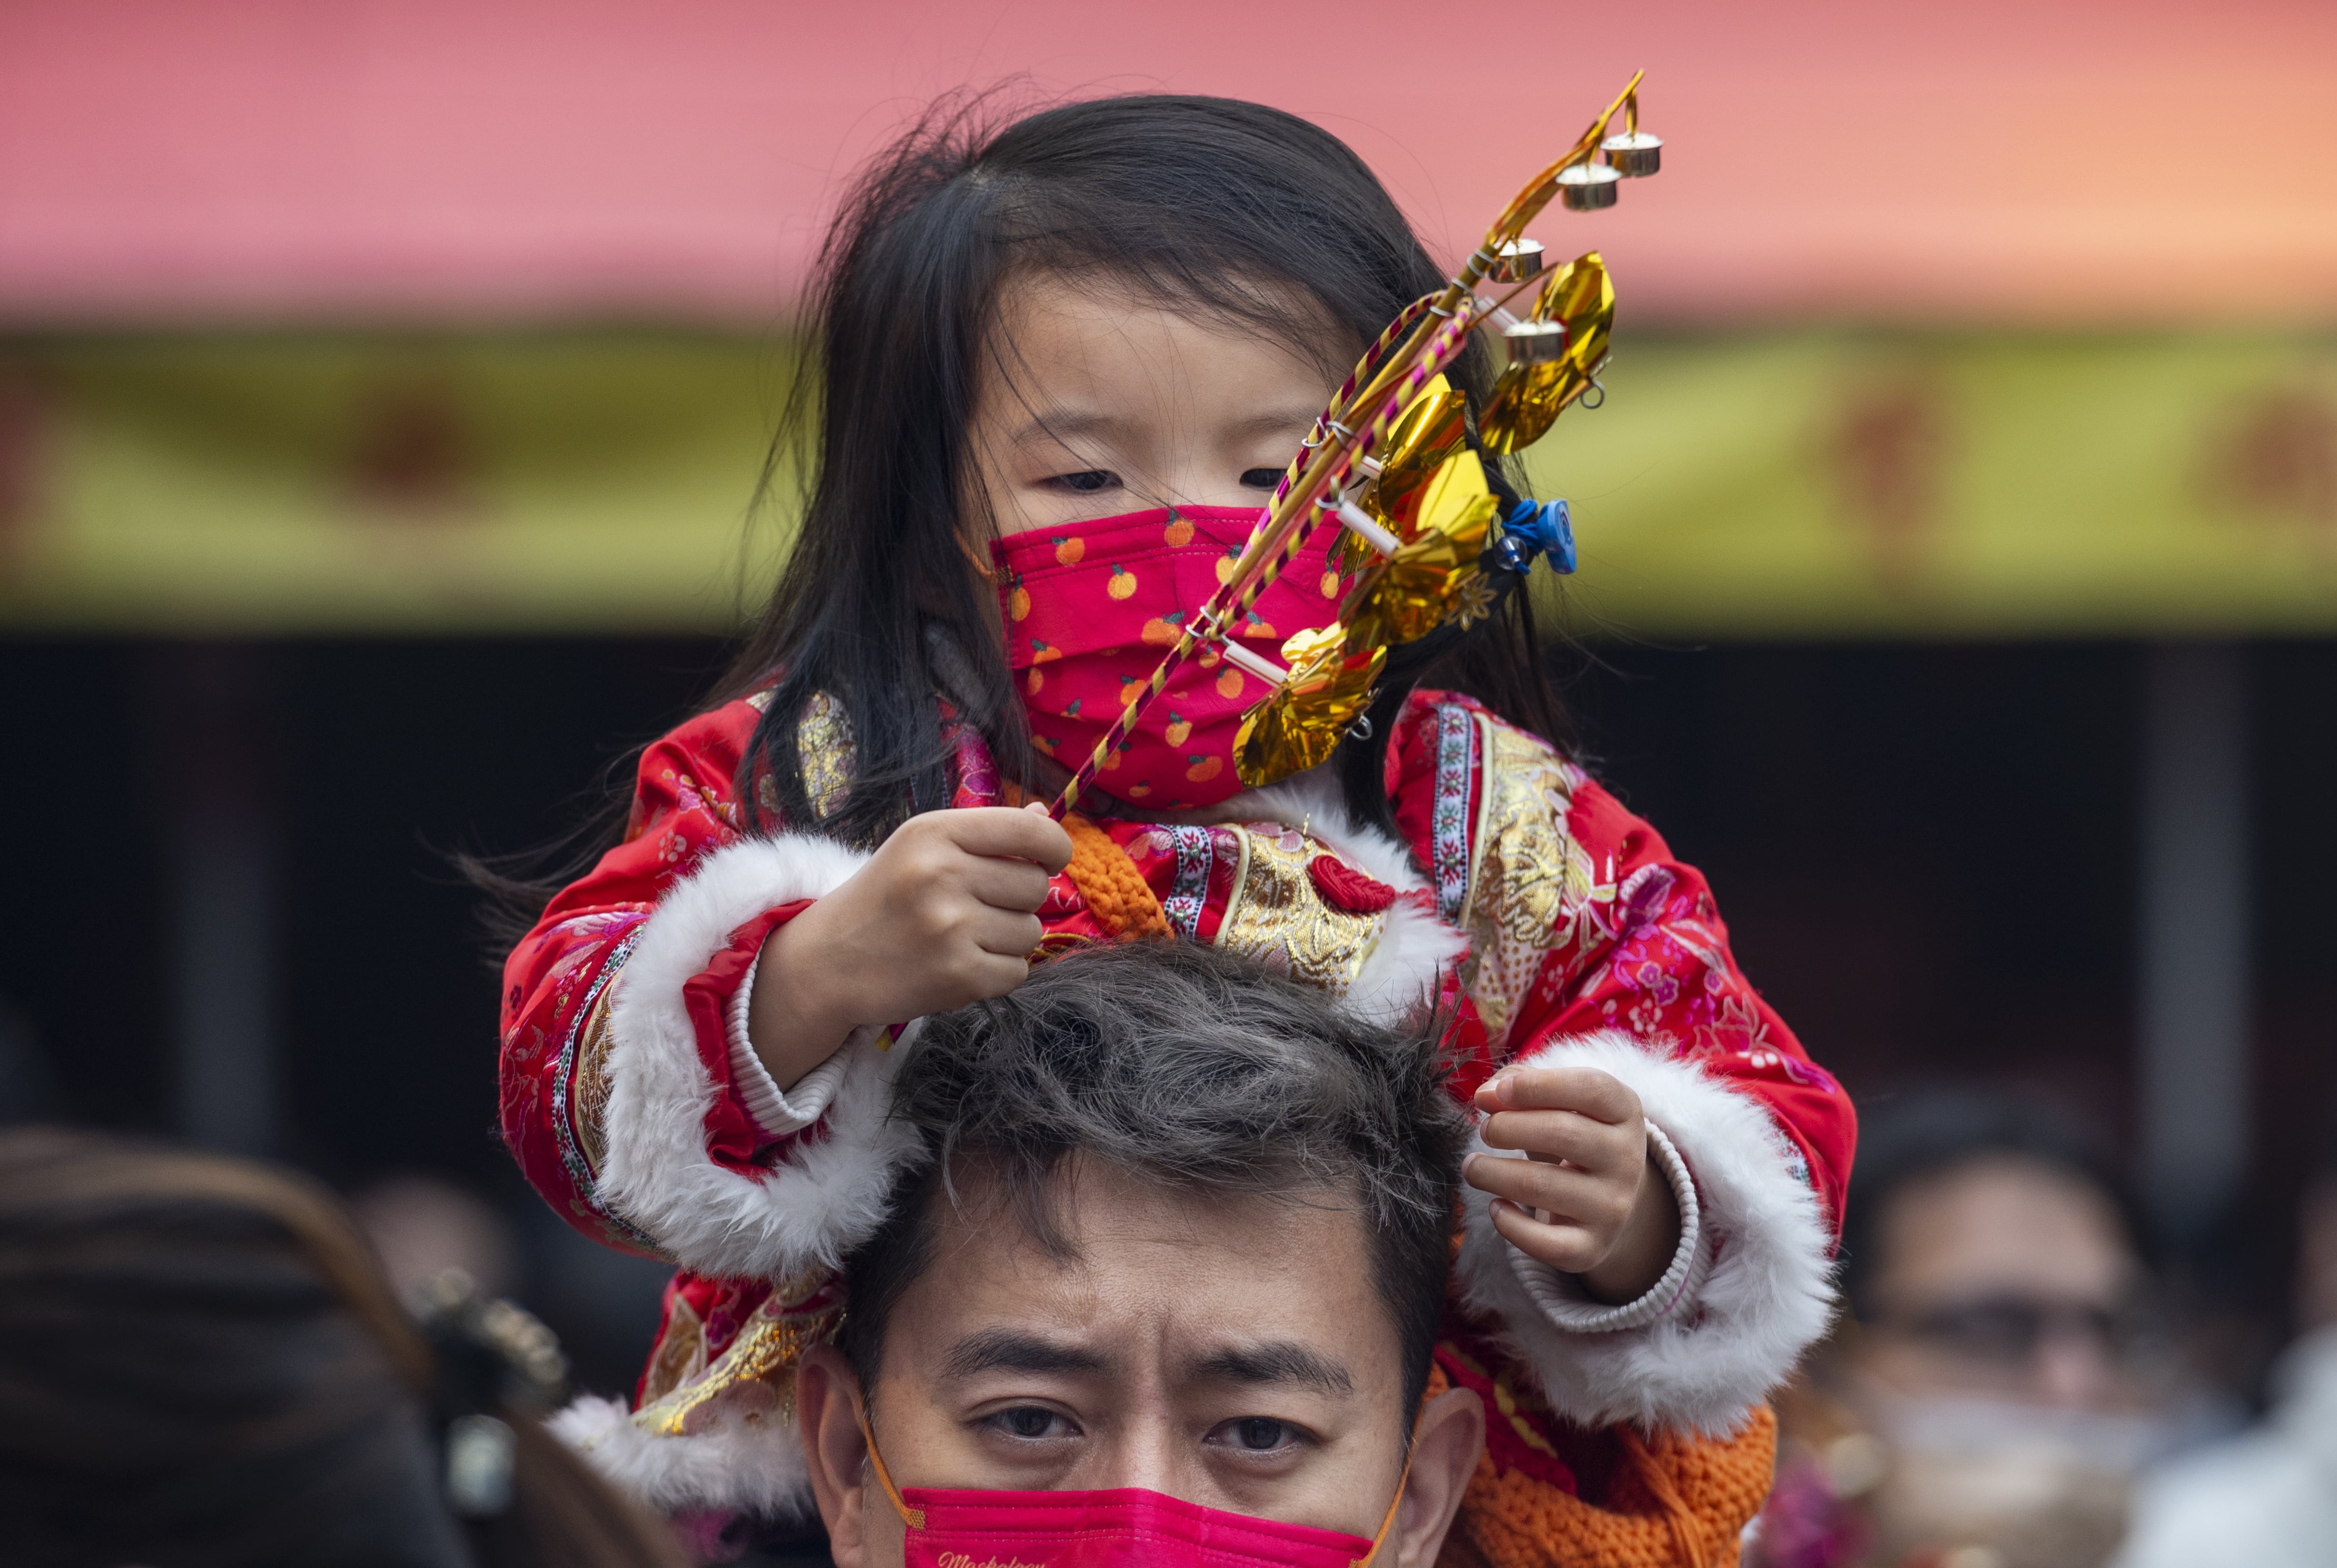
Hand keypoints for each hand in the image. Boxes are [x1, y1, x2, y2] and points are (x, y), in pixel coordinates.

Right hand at [747, 804, 1073, 1088]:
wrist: (827, 964)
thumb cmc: (883, 897)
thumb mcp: (921, 847)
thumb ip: (984, 832)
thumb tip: (1043, 814)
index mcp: (934, 833)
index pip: (1032, 831)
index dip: (1053, 847)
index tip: (1047, 860)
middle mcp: (942, 875)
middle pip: (1036, 886)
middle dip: (1018, 899)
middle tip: (977, 907)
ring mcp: (951, 929)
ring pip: (1032, 931)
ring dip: (1008, 938)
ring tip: (962, 937)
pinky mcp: (959, 977)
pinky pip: (1018, 970)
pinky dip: (998, 972)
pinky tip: (960, 963)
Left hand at [1465, 1065, 1680, 1304]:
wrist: (1602, 1199)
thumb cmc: (1570, 1135)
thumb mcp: (1559, 1102)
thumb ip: (1521, 1085)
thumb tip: (1485, 1096)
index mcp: (1625, 1112)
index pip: (1591, 1087)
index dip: (1538, 1085)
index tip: (1497, 1092)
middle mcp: (1628, 1160)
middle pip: (1563, 1133)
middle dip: (1507, 1127)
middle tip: (1485, 1130)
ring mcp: (1613, 1208)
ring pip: (1540, 1185)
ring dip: (1491, 1172)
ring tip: (1472, 1166)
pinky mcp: (1591, 1248)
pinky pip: (1544, 1242)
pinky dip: (1508, 1224)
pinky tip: (1496, 1206)